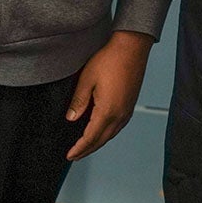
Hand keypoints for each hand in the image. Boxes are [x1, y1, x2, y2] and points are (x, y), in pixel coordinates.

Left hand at [65, 30, 153, 160]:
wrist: (131, 46)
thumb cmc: (110, 59)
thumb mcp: (87, 79)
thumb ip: (79, 101)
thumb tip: (71, 118)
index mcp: (108, 110)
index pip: (90, 137)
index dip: (79, 148)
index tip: (69, 155)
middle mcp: (120, 114)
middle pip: (102, 140)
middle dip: (87, 150)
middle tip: (75, 156)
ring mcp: (127, 109)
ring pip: (111, 134)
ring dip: (98, 143)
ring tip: (87, 147)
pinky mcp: (130, 103)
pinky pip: (118, 126)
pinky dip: (108, 133)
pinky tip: (102, 131)